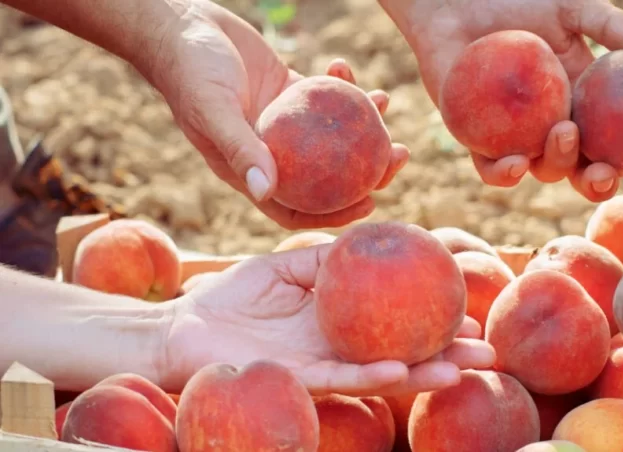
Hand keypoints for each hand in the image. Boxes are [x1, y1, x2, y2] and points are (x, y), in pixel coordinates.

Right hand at [145, 0, 408, 228]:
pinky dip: (341, 89)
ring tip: (385, 106)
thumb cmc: (188, 69)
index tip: (372, 204)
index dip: (334, 215)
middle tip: (399, 154)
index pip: (296, 207)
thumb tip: (267, 191)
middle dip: (366, 171)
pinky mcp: (286, 92)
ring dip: (362, 126)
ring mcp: (280, 124)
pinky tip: (352, 74)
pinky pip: (322, 99)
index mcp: (249, 170)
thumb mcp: (212, 109)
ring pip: (330, 137)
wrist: (178, 25)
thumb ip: (239, 149)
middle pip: (326, 176)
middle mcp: (270, 153)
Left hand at [161, 244, 495, 396]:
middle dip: (447, 354)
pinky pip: (342, 379)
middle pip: (404, 352)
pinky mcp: (299, 380)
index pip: (397, 318)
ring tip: (465, 367)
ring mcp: (323, 366)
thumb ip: (329, 257)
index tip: (472, 306)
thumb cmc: (233, 295)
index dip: (435, 316)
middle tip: (491, 350)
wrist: (184, 326)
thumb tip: (373, 238)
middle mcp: (341, 348)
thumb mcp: (287, 264)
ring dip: (425, 372)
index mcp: (341, 319)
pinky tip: (404, 370)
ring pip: (383, 373)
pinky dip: (373, 376)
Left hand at [382, 0, 622, 200]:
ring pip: (543, 170)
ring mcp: (517, 135)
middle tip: (607, 174)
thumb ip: (611, 28)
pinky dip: (505, 173)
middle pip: (585, 168)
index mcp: (584, 101)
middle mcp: (554, 124)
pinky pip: (492, 169)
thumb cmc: (515, 0)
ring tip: (563, 133)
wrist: (457, 0)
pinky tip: (515, 165)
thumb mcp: (571, 8)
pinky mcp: (476, 139)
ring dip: (557, 165)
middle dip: (600, 182)